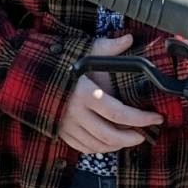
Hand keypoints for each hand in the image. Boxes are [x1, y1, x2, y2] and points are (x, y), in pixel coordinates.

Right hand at [55, 35, 163, 155]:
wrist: (31, 77)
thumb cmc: (62, 64)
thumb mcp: (85, 51)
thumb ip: (108, 47)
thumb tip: (128, 38)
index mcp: (86, 94)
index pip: (119, 113)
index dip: (141, 119)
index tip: (156, 118)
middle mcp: (77, 113)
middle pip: (110, 135)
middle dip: (132, 138)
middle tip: (144, 133)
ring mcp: (68, 125)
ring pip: (98, 145)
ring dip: (118, 145)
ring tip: (130, 138)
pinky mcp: (62, 132)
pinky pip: (84, 147)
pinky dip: (100, 149)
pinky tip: (110, 142)